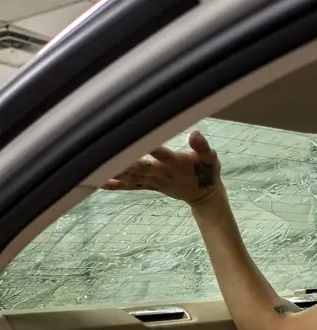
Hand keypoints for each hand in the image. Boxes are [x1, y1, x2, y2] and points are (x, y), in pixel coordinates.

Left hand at [101, 129, 223, 205]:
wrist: (204, 195)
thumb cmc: (206, 171)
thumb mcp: (210, 158)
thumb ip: (203, 147)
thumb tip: (195, 133)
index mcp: (174, 162)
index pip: (159, 152)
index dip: (148, 146)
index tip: (132, 138)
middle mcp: (161, 172)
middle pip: (138, 166)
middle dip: (121, 162)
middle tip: (102, 156)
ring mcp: (154, 180)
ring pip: (130, 176)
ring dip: (113, 173)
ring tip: (93, 169)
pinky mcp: (150, 185)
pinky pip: (130, 186)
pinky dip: (116, 185)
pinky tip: (99, 183)